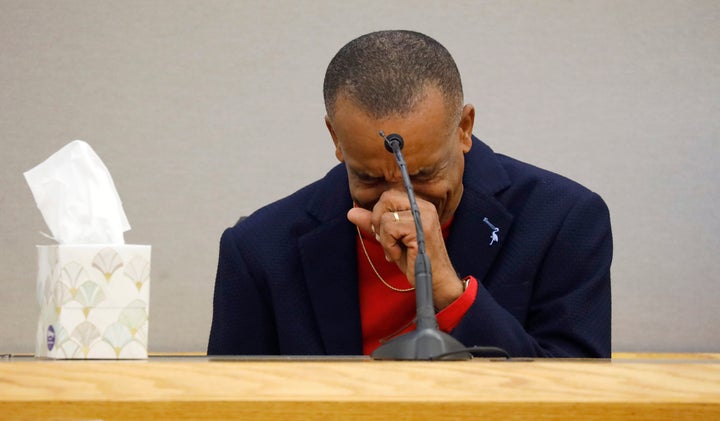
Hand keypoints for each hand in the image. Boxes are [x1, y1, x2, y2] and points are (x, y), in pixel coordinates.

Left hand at [347, 190, 463, 309]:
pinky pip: (389, 229)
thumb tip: (351, 212)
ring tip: (395, 251)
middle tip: (386, 240)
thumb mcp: (391, 239)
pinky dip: (388, 245)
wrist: (435, 281)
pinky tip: (398, 255)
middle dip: (378, 221)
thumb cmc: (414, 261)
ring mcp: (424, 217)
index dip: (379, 212)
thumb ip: (374, 224)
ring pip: (385, 217)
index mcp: (420, 206)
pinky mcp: (420, 229)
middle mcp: (425, 207)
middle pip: (386, 198)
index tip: (383, 232)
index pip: (389, 195)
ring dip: (384, 239)